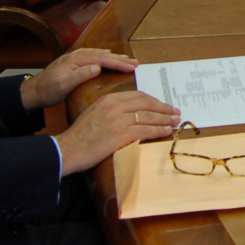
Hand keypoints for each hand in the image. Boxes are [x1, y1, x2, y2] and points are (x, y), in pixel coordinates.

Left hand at [20, 47, 139, 110]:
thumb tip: (97, 67)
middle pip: (103, 55)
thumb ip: (80, 75)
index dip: (118, 63)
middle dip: (120, 59)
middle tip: (136, 63)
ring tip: (127, 60)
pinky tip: (108, 56)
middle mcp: (76, 56)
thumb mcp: (63, 86)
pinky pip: (93, 55)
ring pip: (99, 54)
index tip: (132, 67)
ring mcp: (75, 57)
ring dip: (114, 57)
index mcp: (76, 60)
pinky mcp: (74, 61)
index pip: (102, 59)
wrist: (33, 91)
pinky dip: (104, 56)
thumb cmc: (48, 91)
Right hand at [53, 90, 180, 175]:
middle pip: (147, 104)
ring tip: (175, 121)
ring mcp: (119, 120)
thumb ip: (112, 109)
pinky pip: (146, 130)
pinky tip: (166, 131)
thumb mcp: (94, 113)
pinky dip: (158, 130)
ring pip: (149, 116)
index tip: (163, 105)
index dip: (154, 100)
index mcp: (109, 99)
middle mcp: (115, 106)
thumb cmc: (80, 135)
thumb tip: (130, 113)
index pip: (138, 96)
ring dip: (165, 119)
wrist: (69, 149)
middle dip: (164, 108)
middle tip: (175, 112)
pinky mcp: (122, 134)